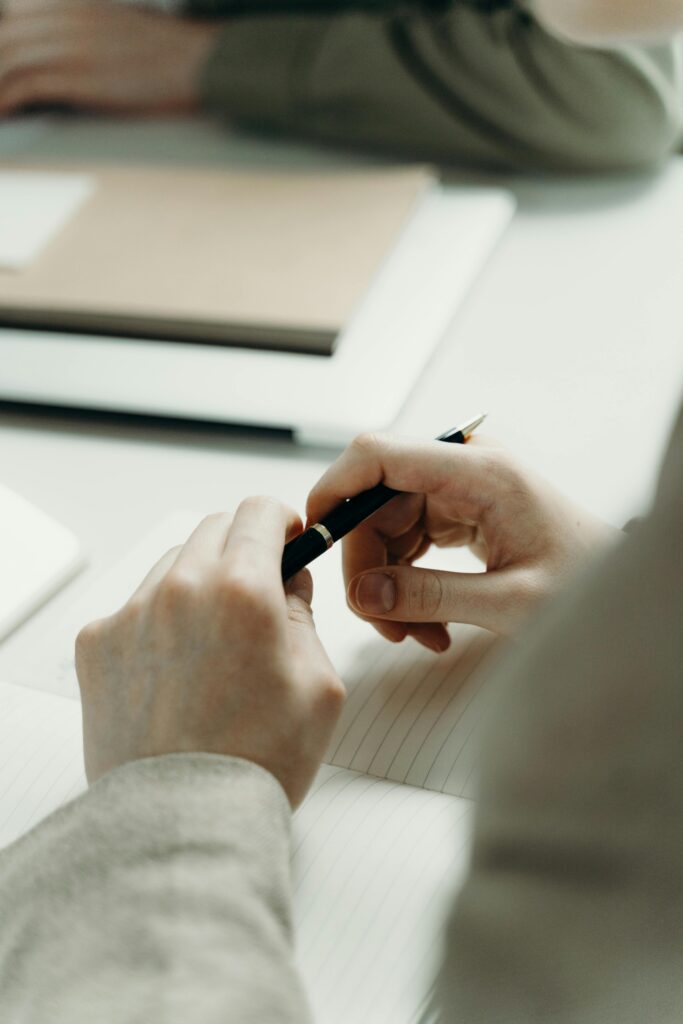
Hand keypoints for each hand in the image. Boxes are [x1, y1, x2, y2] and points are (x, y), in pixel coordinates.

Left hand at [0, 3, 222, 116]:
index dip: (4, 42)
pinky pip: (26, 86)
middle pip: (6, 38)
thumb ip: (85, 30)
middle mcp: (67, 17)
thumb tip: (62, 53)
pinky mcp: (80, 78)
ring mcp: (71, 46)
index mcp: (74, 2)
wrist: (201, 65)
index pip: (15, 14)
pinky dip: (8, 101)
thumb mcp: (117, 25)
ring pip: (9, 61)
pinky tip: (4, 115)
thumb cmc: (168, 55)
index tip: (5, 67)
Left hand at [75, 500, 344, 807]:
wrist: (183, 820)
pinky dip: (160, 620)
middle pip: (213, 529)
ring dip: (200, 583)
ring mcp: (131, 614)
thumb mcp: (319, 684)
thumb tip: (289, 583)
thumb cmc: (257, 761)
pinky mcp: (97, 645)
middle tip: (258, 592)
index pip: (258, 512)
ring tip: (216, 641)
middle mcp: (180, 588)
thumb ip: (306, 616)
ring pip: (173, 565)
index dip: (281, 521)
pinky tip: (179, 668)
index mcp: (242, 589)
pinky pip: (135, 607)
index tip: (287, 536)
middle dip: (242, 549)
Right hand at [306, 433, 618, 649]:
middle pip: (375, 502)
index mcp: (480, 472)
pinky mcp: (458, 510)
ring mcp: (460, 488)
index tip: (314, 533)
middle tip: (387, 625)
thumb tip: (363, 593)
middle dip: (369, 567)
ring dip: (389, 584)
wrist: (616, 585)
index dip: (334, 486)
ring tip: (420, 634)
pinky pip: (407, 541)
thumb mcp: (509, 603)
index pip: (379, 453)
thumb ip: (430, 597)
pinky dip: (407, 582)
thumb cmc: (584, 583)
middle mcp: (464, 470)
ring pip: (385, 527)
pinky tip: (430, 622)